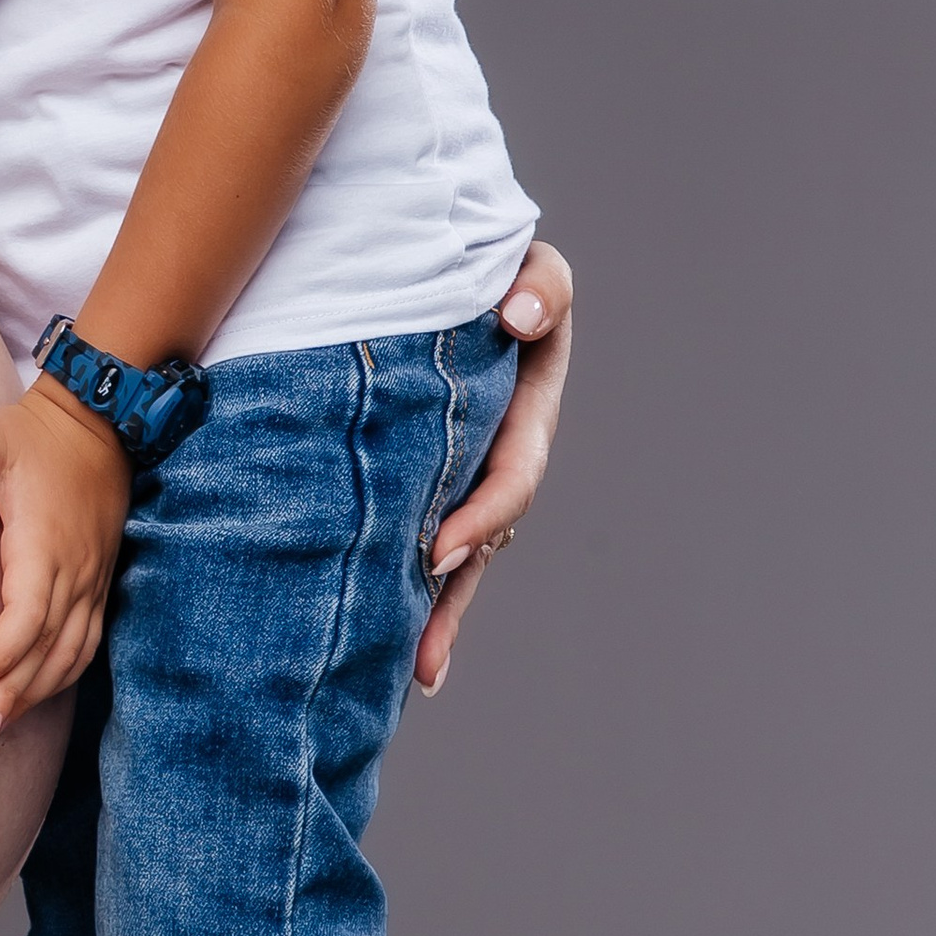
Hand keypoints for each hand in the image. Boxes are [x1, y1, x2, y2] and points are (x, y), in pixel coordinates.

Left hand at [0, 380, 130, 739]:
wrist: (98, 427)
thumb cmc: (33, 436)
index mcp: (43, 539)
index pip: (29, 609)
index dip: (4, 650)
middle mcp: (73, 570)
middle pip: (47, 647)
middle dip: (14, 692)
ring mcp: (90, 583)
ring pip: (69, 654)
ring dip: (35, 694)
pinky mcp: (96, 589)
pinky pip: (83, 647)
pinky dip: (57, 679)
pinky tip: (27, 702)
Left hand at [416, 239, 572, 691]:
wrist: (432, 261)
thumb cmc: (484, 262)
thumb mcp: (527, 265)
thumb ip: (540, 284)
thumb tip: (520, 315)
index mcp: (525, 408)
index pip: (511, 474)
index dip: (482, 515)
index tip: (436, 549)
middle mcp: (499, 449)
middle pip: (483, 538)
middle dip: (453, 595)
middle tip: (419, 654)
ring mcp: (464, 468)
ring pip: (455, 553)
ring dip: (436, 612)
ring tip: (414, 674)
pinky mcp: (424, 477)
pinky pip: (419, 535)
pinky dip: (410, 588)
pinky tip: (396, 648)